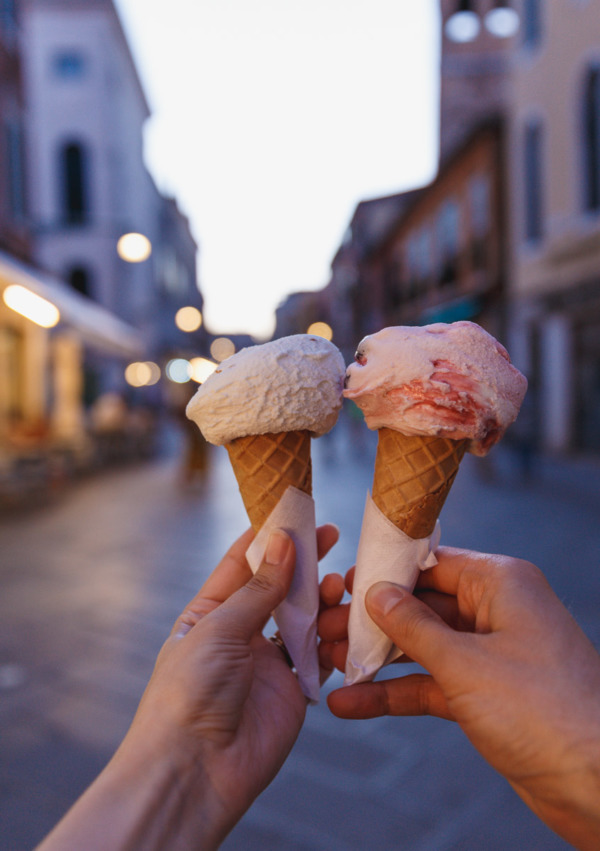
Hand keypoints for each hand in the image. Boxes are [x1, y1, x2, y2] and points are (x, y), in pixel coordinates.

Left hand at [38, 523, 338, 850]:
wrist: (195, 771)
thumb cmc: (188, 693)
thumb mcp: (219, 629)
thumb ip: (258, 588)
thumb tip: (282, 542)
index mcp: (210, 612)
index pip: (241, 563)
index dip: (269, 536)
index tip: (296, 511)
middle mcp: (239, 633)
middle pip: (278, 587)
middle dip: (305, 562)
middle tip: (333, 536)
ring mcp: (266, 662)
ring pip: (303, 618)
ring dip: (322, 600)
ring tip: (338, 587)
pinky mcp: (291, 690)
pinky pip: (319, 656)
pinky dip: (333, 639)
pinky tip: (345, 623)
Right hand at [318, 548, 599, 850]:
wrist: (597, 784)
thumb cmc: (544, 710)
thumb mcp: (465, 663)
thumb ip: (414, 627)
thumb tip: (376, 594)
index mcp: (500, 583)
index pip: (433, 562)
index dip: (386, 571)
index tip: (345, 581)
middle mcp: (495, 612)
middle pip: (421, 605)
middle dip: (371, 620)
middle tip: (323, 628)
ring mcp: (490, 654)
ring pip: (421, 646)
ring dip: (376, 658)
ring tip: (326, 662)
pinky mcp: (485, 694)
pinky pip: (430, 683)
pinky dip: (395, 692)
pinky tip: (352, 702)